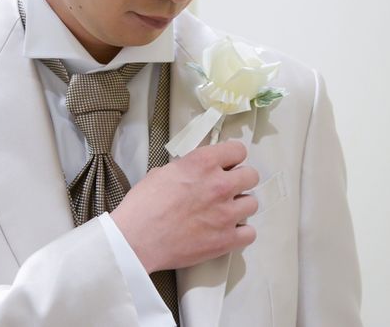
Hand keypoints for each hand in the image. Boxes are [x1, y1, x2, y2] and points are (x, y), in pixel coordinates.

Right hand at [111, 140, 258, 273]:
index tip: (228, 163)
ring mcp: (226, 213)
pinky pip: (249, 233)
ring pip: (252, 203)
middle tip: (228, 187)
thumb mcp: (163, 171)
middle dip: (240, 180)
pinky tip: (228, 231)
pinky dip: (241, 232)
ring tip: (225, 211)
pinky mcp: (226, 239)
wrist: (137, 238)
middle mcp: (219, 184)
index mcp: (203, 162)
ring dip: (240, 206)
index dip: (233, 157)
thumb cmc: (144, 204)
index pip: (238, 150)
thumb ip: (187, 168)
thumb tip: (195, 173)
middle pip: (251, 175)